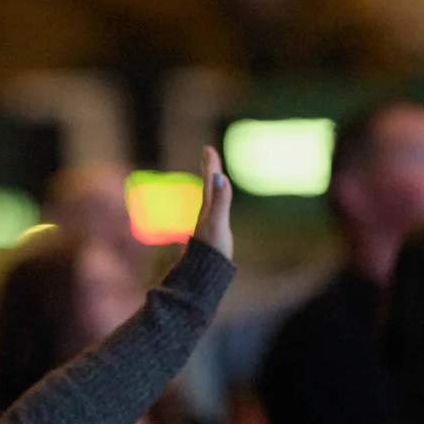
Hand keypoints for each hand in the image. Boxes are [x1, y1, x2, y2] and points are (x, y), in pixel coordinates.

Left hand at [192, 145, 233, 260]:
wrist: (203, 275)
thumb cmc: (211, 250)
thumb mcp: (218, 223)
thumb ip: (220, 200)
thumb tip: (219, 177)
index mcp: (208, 209)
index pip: (209, 182)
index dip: (211, 166)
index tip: (208, 148)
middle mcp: (206, 215)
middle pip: (208, 188)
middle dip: (210, 170)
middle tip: (208, 153)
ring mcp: (208, 225)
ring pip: (210, 199)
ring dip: (211, 185)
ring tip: (212, 176)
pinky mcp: (212, 236)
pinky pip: (214, 213)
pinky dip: (215, 204)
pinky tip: (215, 208)